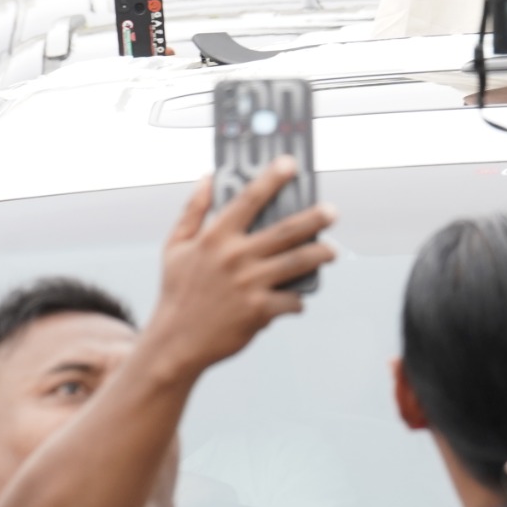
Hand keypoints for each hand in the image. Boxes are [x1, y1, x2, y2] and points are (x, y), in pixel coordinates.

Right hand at [143, 161, 336, 378]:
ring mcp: (249, 284)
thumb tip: (207, 178)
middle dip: (314, 218)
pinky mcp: (258, 311)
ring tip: (331, 251)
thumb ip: (192, 210)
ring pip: (297, 262)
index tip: (291, 163)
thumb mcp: (175, 247)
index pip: (249, 199)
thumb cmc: (177, 293)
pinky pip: (290, 299)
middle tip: (332, 211)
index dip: (271, 178)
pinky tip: (299, 298)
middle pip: (286, 230)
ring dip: (320, 255)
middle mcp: (235, 257)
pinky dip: (298, 299)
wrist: (175, 344)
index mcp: (214, 238)